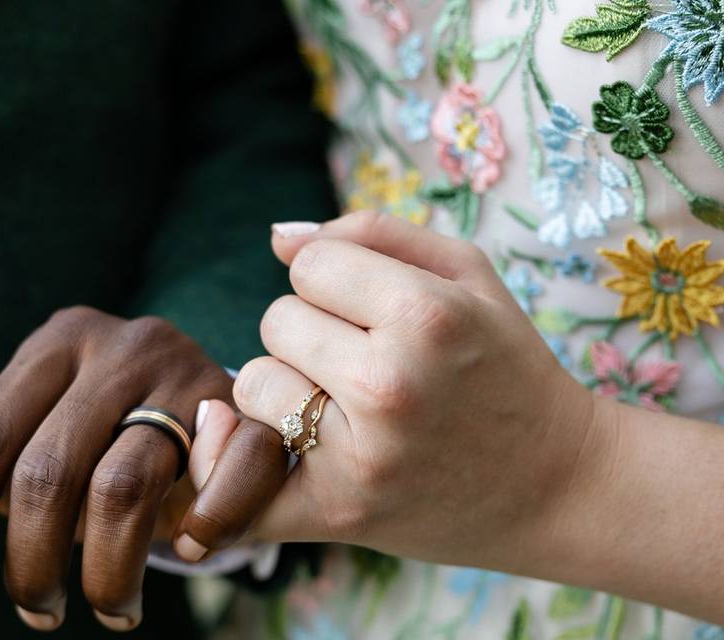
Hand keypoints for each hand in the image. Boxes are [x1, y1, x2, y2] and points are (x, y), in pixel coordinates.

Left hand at [0, 307, 268, 631]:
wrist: (218, 399)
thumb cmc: (111, 430)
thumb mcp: (38, 435)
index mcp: (58, 343)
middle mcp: (122, 346)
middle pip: (49, 469)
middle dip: (31, 563)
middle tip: (39, 614)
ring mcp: (189, 371)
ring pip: (124, 487)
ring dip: (107, 570)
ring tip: (110, 610)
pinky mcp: (249, 408)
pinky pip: (230, 474)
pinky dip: (208, 526)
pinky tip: (188, 550)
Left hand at [174, 211, 606, 574]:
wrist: (560, 487)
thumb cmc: (508, 368)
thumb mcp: (469, 276)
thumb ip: (373, 233)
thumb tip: (278, 236)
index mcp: (425, 315)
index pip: (308, 266)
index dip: (334, 282)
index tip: (369, 310)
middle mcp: (389, 384)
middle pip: (276, 321)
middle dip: (311, 334)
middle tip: (362, 362)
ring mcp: (360, 455)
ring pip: (252, 384)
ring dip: (285, 389)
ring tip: (341, 406)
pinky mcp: (337, 512)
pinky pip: (245, 480)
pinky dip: (242, 468)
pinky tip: (270, 457)